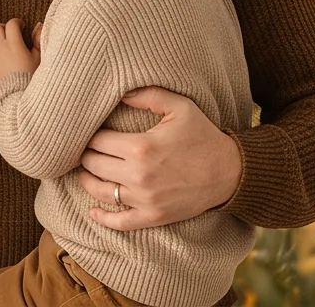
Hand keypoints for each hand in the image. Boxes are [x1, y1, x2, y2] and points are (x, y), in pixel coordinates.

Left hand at [0, 18, 38, 89]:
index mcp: (14, 44)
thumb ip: (38, 39)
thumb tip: (39, 25)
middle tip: (10, 34)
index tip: (21, 27)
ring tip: (1, 45)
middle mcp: (0, 48)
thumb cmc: (30, 76)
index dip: (17, 23)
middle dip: (3, 28)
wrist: (17, 94)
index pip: (12, 24)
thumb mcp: (38, 57)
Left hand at [75, 85, 242, 228]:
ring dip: (87, 180)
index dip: (91, 134)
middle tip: (86, 149)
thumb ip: (149, 96)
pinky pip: (118, 222)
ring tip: (86, 172)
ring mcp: (144, 199)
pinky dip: (102, 217)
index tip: (91, 131)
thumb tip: (120, 93)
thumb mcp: (181, 107)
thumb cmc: (203, 136)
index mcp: (141, 147)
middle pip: (94, 165)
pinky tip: (93, 210)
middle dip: (87, 154)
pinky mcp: (151, 217)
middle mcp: (138, 175)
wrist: (228, 172)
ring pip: (99, 192)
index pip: (99, 141)